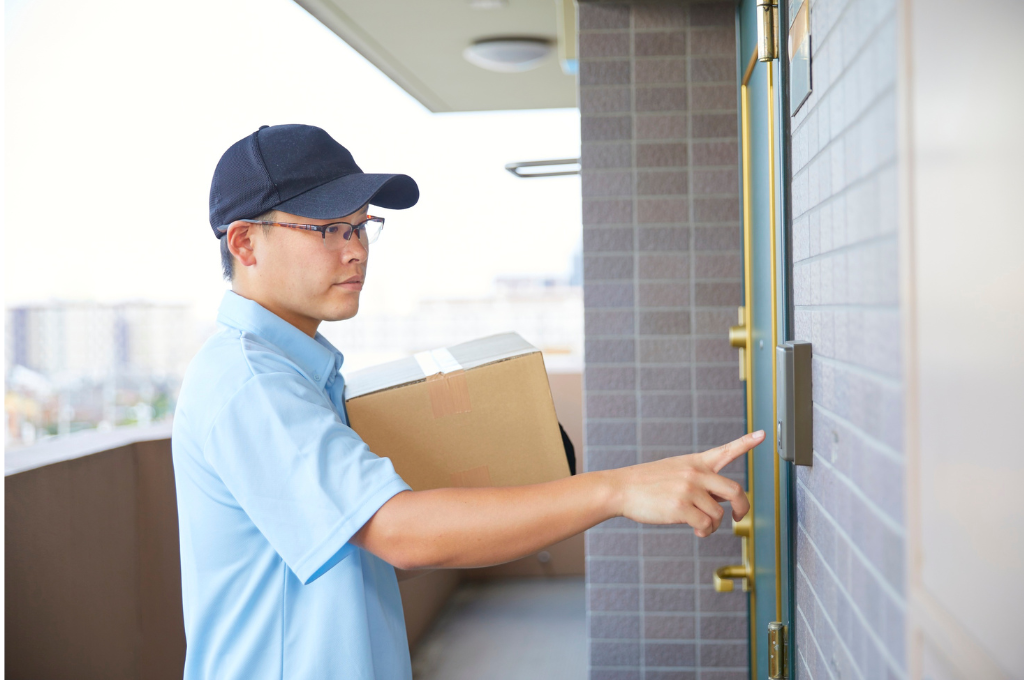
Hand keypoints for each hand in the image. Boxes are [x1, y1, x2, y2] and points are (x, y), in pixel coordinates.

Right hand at [614, 431, 764, 536]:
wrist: (621, 488)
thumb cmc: (646, 483)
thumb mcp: (675, 471)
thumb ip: (700, 481)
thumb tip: (722, 501)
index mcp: (696, 462)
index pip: (726, 450)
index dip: (746, 443)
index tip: (763, 435)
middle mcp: (696, 474)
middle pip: (735, 491)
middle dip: (742, 508)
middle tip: (738, 516)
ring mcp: (689, 490)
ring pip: (719, 515)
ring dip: (712, 525)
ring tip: (700, 525)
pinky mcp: (681, 508)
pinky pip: (705, 525)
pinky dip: (704, 531)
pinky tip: (695, 529)